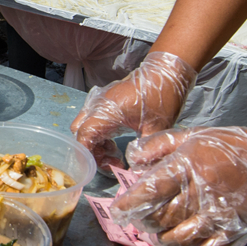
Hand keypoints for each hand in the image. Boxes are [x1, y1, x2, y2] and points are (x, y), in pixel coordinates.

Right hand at [71, 50, 199, 162]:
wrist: (166, 71)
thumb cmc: (162, 96)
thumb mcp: (157, 128)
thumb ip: (146, 152)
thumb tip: (139, 173)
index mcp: (107, 111)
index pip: (84, 137)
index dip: (88, 156)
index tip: (106, 167)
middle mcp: (97, 105)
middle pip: (81, 133)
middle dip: (93, 151)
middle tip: (114, 162)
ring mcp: (99, 101)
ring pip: (84, 126)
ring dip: (95, 142)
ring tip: (115, 153)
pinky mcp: (105, 100)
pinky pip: (92, 119)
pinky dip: (99, 133)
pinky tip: (115, 141)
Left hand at [114, 126, 246, 245]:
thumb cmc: (227, 147)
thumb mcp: (190, 135)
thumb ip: (157, 146)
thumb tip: (132, 161)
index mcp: (189, 166)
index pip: (151, 191)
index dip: (129, 204)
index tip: (118, 212)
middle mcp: (202, 192)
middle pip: (161, 218)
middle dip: (144, 222)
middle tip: (142, 219)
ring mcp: (219, 215)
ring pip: (178, 239)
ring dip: (163, 239)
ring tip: (160, 232)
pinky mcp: (233, 232)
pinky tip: (184, 245)